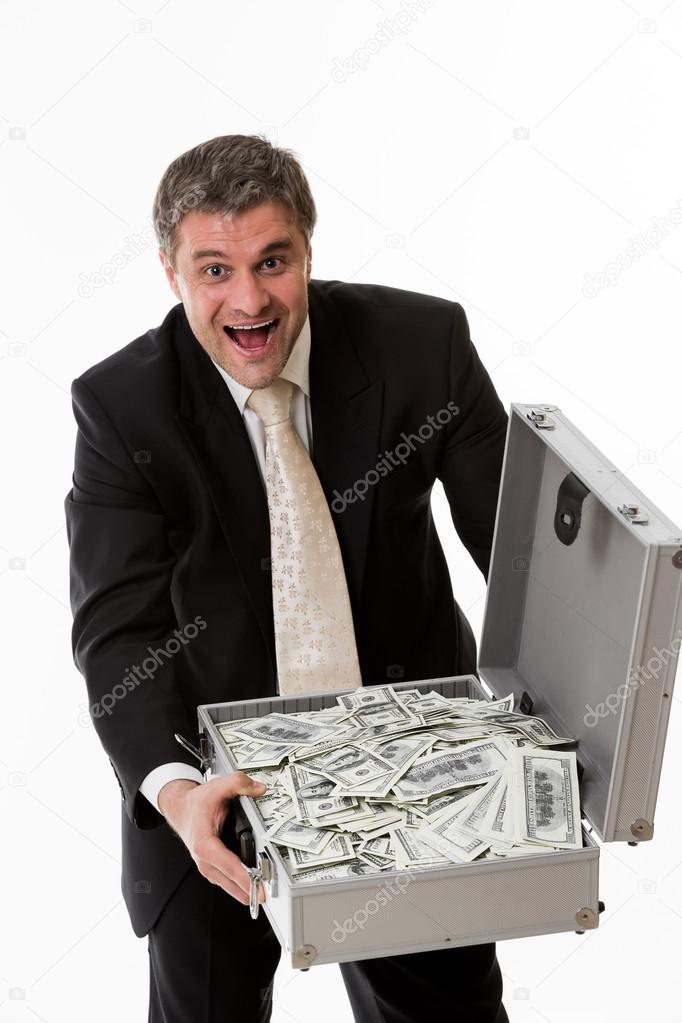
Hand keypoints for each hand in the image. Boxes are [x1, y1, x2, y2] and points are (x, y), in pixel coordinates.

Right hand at [158, 772, 266, 905]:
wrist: (181, 809)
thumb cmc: (197, 803)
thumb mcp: (217, 787)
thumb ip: (237, 783)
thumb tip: (259, 789)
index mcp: (204, 844)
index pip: (228, 866)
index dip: (245, 879)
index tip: (259, 890)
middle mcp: (204, 860)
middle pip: (230, 883)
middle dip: (251, 890)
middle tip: (271, 896)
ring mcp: (208, 867)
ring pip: (229, 886)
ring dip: (246, 891)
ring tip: (266, 895)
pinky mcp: (212, 869)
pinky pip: (228, 882)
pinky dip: (241, 886)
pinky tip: (255, 887)